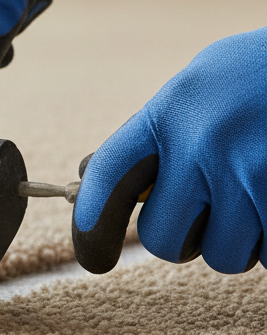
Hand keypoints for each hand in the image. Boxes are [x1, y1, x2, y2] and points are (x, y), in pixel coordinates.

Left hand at [73, 28, 266, 274]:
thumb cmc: (263, 77)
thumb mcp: (203, 86)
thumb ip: (156, 133)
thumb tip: (87, 177)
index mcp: (172, 110)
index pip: (109, 176)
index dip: (91, 223)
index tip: (93, 257)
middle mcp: (203, 144)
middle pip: (164, 240)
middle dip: (187, 236)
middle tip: (214, 209)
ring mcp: (252, 175)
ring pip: (225, 256)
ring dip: (242, 240)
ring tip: (259, 191)